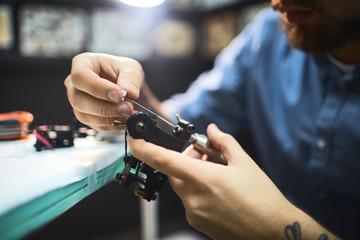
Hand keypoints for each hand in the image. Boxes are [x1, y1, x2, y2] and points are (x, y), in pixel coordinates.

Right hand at [65, 52, 143, 130]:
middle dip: (105, 108)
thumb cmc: (123, 72)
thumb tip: (129, 92)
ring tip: (128, 114)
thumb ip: (131, 77)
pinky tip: (125, 120)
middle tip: (127, 108)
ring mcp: (78, 102)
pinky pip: (95, 125)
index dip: (98, 88)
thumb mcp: (131, 67)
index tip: (119, 95)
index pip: (80, 76)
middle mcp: (75, 84)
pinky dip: (112, 125)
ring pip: (85, 116)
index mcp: (82, 63)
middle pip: (79, 100)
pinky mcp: (86, 116)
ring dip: (109, 118)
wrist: (127, 87)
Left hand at [128, 123, 293, 238]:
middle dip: (187, 158)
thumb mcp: (245, 163)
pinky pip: (190, 200)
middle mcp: (194, 198)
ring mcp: (194, 213)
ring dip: (193, 174)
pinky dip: (197, 189)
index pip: (163, 160)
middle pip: (175, 170)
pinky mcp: (198, 223)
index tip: (134, 138)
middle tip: (208, 155)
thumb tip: (212, 130)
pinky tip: (218, 190)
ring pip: (182, 185)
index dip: (143, 148)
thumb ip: (223, 142)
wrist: (274, 231)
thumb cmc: (263, 198)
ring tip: (218, 174)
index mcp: (204, 179)